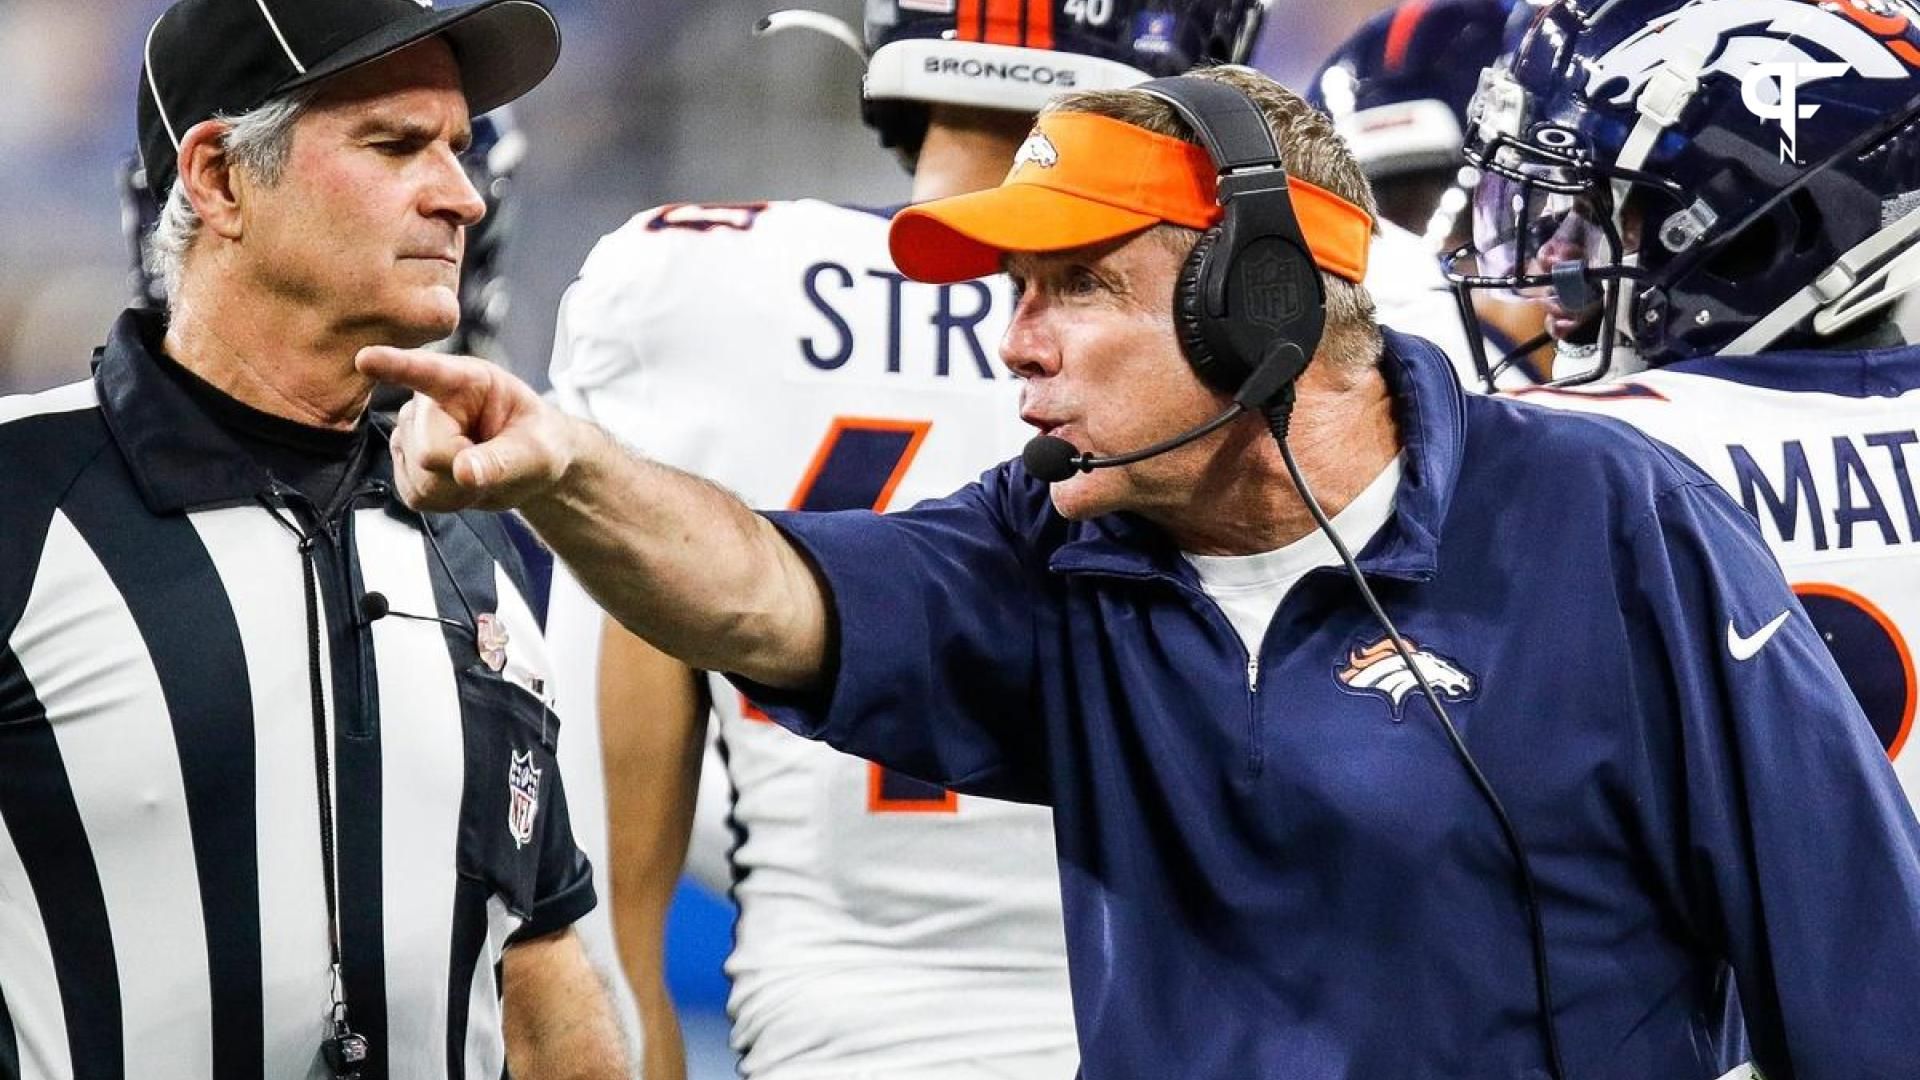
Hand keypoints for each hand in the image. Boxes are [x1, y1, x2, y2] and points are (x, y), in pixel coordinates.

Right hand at [356, 347, 576, 511]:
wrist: (527, 465)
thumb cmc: (536, 443)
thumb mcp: (535, 451)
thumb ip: (502, 461)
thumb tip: (464, 471)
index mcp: (465, 380)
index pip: (426, 371)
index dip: (394, 366)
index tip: (366, 359)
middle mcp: (428, 401)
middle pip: (427, 451)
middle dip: (462, 471)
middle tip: (490, 463)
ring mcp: (410, 431)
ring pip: (418, 477)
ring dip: (455, 489)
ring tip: (478, 470)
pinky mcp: (404, 461)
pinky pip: (415, 495)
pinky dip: (444, 501)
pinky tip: (460, 484)